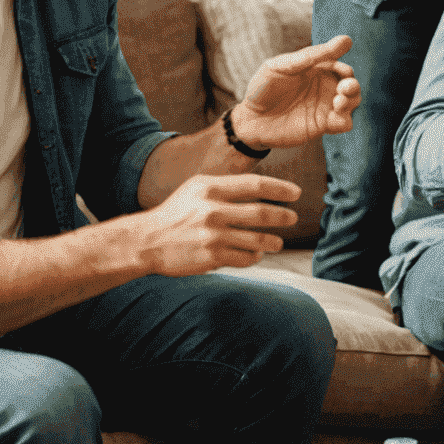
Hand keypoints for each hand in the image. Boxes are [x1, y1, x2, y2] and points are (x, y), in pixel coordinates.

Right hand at [133, 173, 300, 274]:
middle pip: (260, 213)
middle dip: (282, 216)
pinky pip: (243, 258)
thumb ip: (227, 187)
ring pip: (256, 239)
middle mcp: (212, 210)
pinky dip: (253, 257)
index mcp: (210, 188)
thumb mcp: (197, 188)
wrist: (147, 241)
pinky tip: (256, 255)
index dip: (280, 189)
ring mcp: (212, 235)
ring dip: (272, 241)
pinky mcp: (210, 257)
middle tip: (292, 218)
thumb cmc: (176, 212)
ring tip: (278, 242)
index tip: (296, 193)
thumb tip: (262, 189)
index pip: (255, 184)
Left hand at [233, 37, 360, 150]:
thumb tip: (346, 40)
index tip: (341, 70)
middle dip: (353, 85)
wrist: (250, 119)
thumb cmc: (263, 87)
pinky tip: (335, 118)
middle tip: (345, 88)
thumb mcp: (283, 66)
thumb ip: (312, 55)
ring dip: (352, 101)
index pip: (340, 66)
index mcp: (317, 70)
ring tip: (339, 102)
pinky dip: (346, 120)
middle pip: (351, 84)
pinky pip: (344, 123)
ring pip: (352, 103)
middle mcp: (325, 87)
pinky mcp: (323, 126)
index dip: (344, 68)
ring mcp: (325, 107)